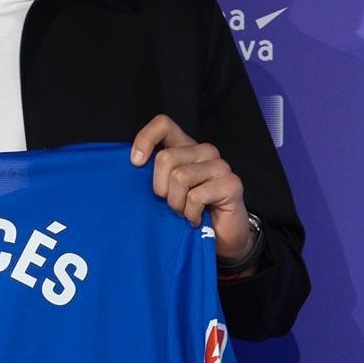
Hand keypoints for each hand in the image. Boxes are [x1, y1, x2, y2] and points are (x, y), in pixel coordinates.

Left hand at [130, 115, 253, 263]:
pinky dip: (190, 214)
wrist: (220, 237)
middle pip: (165, 158)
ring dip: (176, 204)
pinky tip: (196, 219)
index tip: (136, 163)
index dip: (145, 139)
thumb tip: (132, 166)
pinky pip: (196, 196)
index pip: (163, 124)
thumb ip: (153, 174)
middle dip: (161, 189)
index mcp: (185, 147)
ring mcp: (220, 166)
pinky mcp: (231, 184)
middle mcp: (204, 151)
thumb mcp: (165, 190)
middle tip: (171, 204)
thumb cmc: (189, 212)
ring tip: (185, 212)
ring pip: (180, 177)